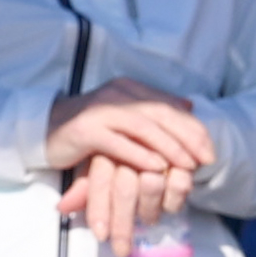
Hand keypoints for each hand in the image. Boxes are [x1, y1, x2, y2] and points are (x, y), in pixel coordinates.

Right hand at [43, 83, 216, 241]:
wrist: (46, 130)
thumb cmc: (91, 128)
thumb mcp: (126, 116)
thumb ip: (154, 110)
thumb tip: (190, 106)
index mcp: (128, 89)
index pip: (168, 106)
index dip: (192, 128)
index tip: (209, 150)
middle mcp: (115, 95)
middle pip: (159, 114)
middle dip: (187, 137)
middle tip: (205, 160)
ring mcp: (98, 111)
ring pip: (142, 127)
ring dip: (168, 147)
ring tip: (186, 166)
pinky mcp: (84, 130)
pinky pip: (117, 143)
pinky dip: (139, 155)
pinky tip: (156, 167)